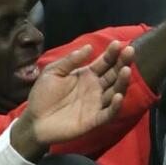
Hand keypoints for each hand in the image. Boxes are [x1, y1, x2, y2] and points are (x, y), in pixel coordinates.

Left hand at [18, 42, 132, 153]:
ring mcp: (96, 104)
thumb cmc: (43, 95)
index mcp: (87, 75)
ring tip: (126, 71)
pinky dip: (115, 106)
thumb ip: (70, 61)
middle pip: (114, 74)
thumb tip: (89, 46)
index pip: (104, 62)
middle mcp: (96, 88)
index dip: (112, 53)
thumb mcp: (53, 72)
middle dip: (123, 63)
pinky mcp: (94, 120)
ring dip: (122, 82)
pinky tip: (118, 96)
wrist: (35, 120)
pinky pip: (108, 113)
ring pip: (115, 91)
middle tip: (130, 51)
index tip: (118, 44)